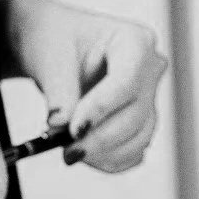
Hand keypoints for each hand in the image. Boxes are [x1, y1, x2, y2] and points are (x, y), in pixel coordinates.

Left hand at [6, 0, 167, 172]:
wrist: (51, 47)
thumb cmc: (53, 38)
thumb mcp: (48, 56)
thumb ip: (58, 91)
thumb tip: (60, 126)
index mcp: (134, 40)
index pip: (126, 81)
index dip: (102, 109)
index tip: (73, 130)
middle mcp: (150, 69)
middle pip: (136, 114)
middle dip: (100, 138)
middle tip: (67, 152)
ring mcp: (148, 97)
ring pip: (139, 137)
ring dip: (105, 153)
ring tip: (69, 153)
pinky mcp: (140, 122)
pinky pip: (134, 151)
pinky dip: (110, 160)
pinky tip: (85, 158)